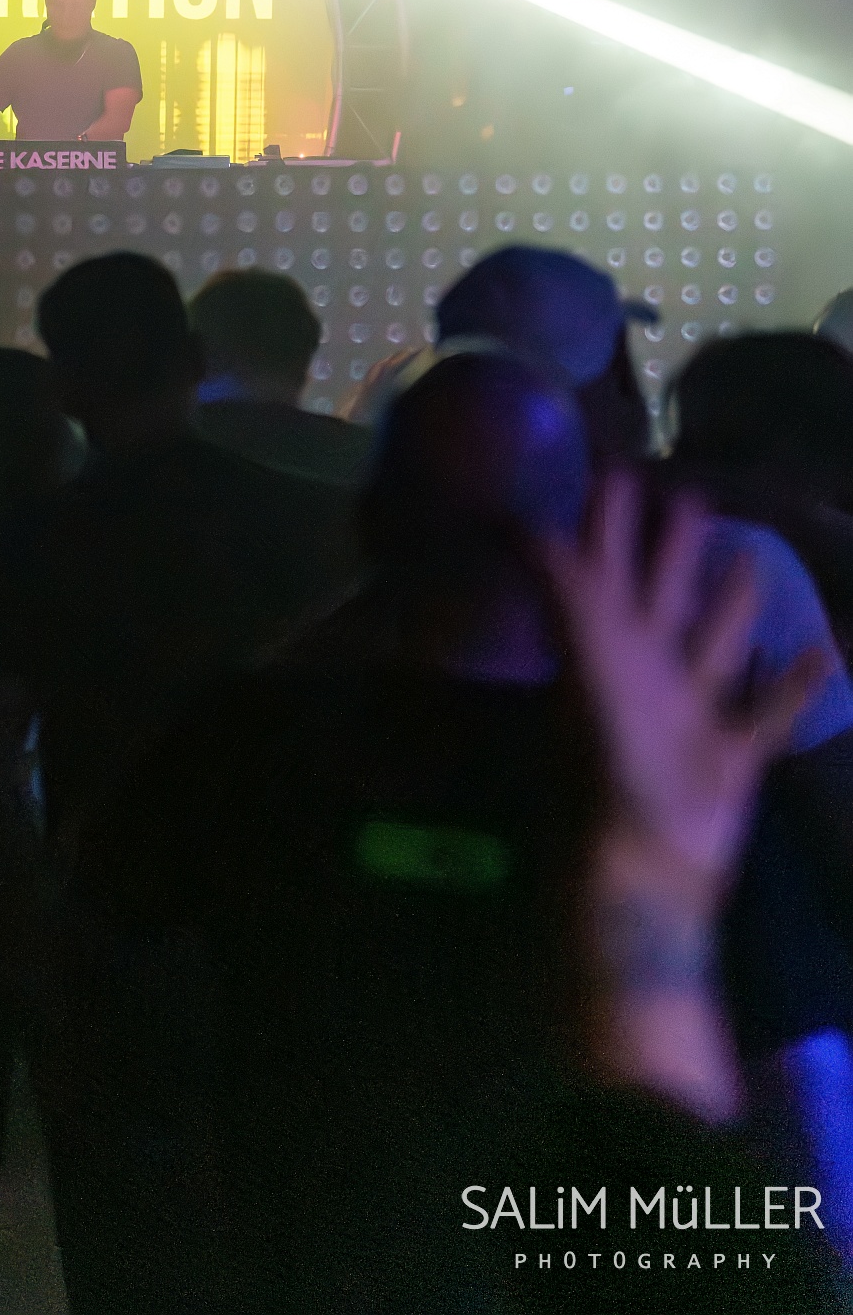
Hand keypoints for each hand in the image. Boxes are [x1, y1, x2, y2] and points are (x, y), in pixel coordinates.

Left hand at [541, 473, 830, 1121]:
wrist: (646, 867)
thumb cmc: (609, 762)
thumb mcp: (582, 660)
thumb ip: (557, 590)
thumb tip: (511, 516)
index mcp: (606, 644)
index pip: (602, 563)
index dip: (606, 518)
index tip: (618, 465)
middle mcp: (646, 669)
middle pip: (660, 593)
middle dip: (670, 546)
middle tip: (691, 493)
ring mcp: (690, 711)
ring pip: (716, 643)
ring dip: (733, 605)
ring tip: (755, 559)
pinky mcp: (734, 755)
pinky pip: (771, 712)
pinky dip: (800, 685)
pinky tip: (829, 649)